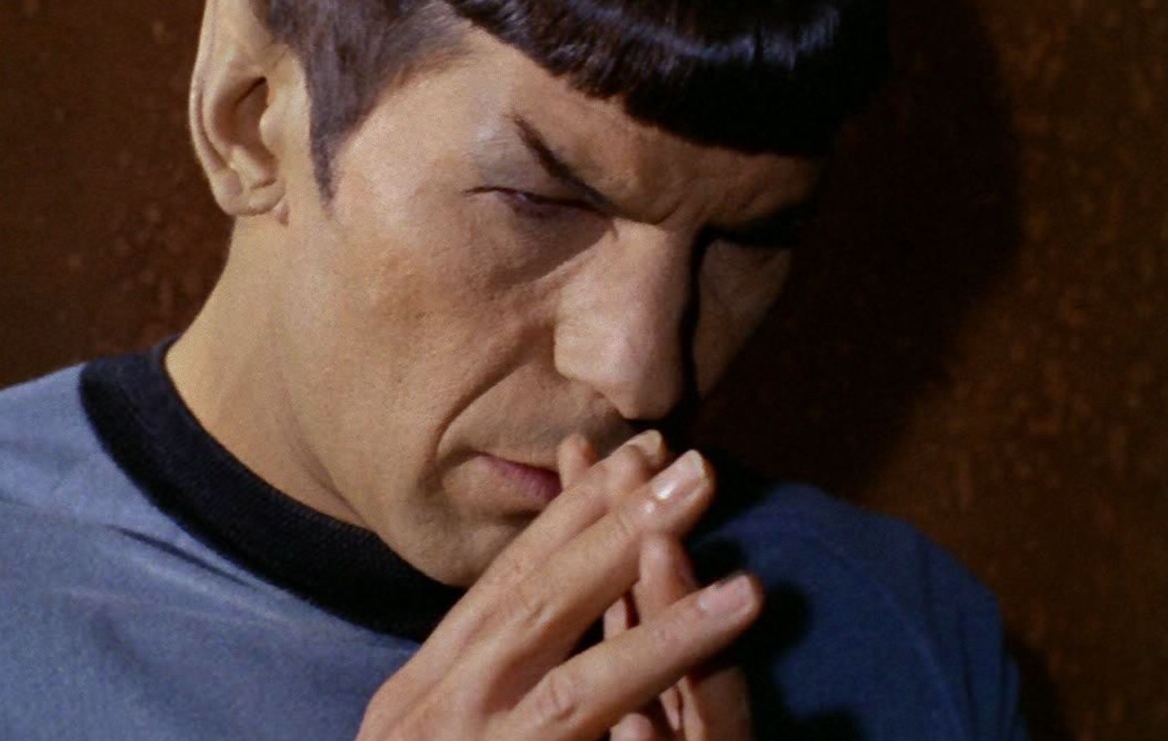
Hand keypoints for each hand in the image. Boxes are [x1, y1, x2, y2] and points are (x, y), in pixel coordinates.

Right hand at [356, 432, 761, 739]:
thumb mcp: (425, 733)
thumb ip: (476, 680)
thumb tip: (539, 621)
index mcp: (421, 692)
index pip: (503, 586)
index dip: (570, 517)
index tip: (629, 455)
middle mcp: (434, 715)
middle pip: (535, 606)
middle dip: (616, 529)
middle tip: (692, 465)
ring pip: (574, 684)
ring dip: (660, 624)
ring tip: (746, 582)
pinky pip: (577, 734)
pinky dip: (645, 685)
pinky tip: (709, 672)